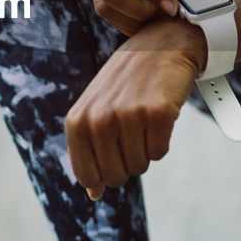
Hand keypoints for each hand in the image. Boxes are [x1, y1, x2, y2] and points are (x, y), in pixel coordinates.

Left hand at [65, 17, 207, 200]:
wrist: (163, 44)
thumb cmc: (127, 82)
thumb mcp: (98, 110)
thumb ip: (89, 150)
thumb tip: (93, 196)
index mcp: (78, 120)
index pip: (87, 176)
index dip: (104, 175)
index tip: (115, 155)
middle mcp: (98, 119)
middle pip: (115, 176)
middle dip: (128, 164)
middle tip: (133, 133)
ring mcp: (127, 115)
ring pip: (139, 166)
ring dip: (147, 150)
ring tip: (145, 120)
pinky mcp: (156, 113)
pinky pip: (159, 153)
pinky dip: (163, 141)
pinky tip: (159, 115)